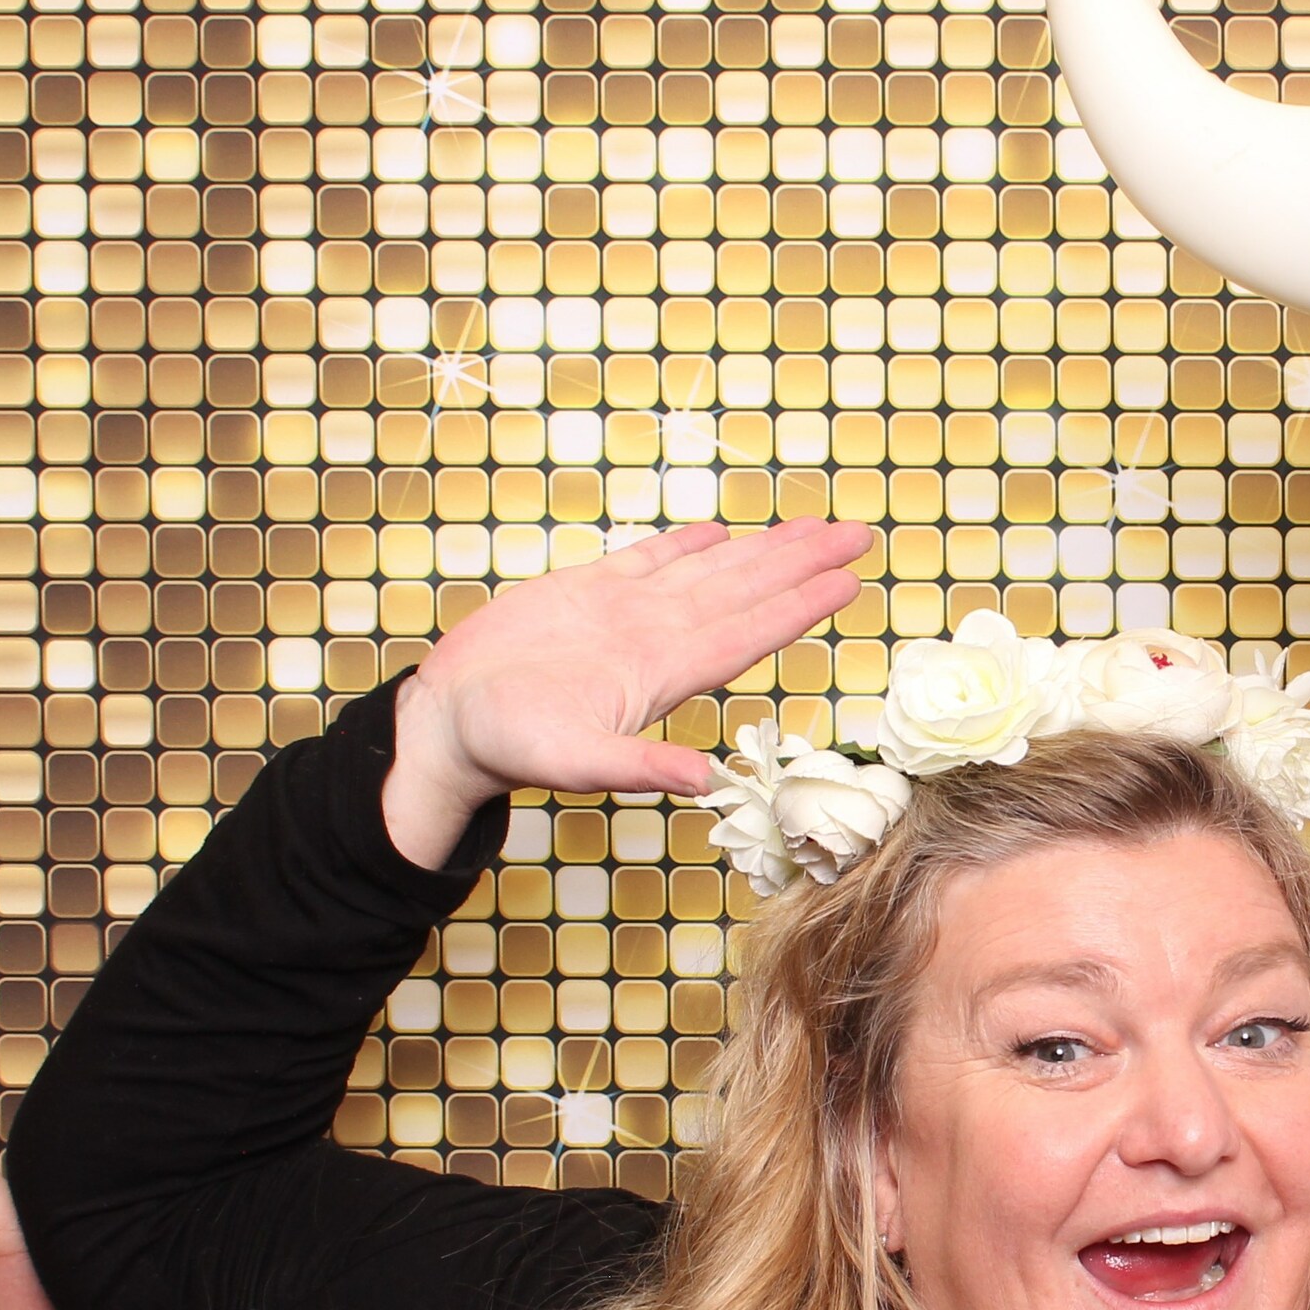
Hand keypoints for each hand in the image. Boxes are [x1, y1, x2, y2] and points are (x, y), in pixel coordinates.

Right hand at [381, 514, 872, 864]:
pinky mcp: (587, 593)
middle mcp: (657, 638)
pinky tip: (720, 534)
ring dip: (761, 551)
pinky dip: (687, 546)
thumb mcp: (577, 761)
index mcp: (664, 670)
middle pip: (746, 592)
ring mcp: (626, 613)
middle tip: (857, 533)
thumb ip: (641, 765)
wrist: (452, 720)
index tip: (849, 580)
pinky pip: (650, 561)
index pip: (751, 631)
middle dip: (801, 563)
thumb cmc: (507, 744)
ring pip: (710, 572)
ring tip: (811, 528)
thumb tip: (707, 781)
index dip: (801, 604)